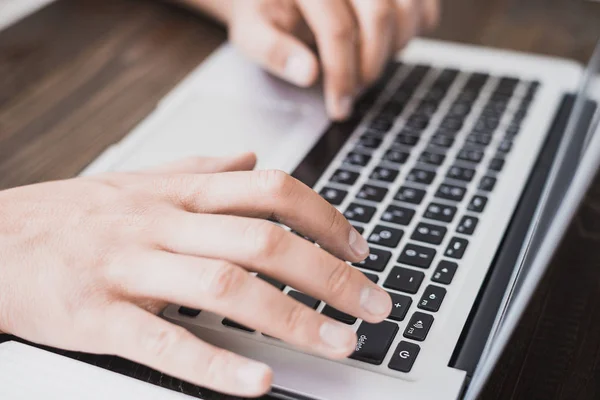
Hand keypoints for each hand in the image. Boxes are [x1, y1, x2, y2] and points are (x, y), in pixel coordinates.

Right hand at [0, 153, 390, 396]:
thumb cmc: (70, 214)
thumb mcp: (137, 178)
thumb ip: (199, 166)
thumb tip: (250, 156)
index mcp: (176, 192)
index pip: (270, 191)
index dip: (325, 217)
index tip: (359, 246)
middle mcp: (162, 224)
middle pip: (263, 241)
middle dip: (328, 273)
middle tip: (373, 303)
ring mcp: (130, 268)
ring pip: (226, 286)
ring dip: (292, 318)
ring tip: (340, 340)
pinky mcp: (98, 315)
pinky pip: (164, 340)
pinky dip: (215, 362)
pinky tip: (259, 381)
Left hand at [227, 0, 439, 119]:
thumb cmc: (264, 9)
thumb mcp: (253, 31)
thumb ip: (274, 51)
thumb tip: (307, 74)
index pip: (337, 29)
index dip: (342, 76)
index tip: (339, 108)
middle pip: (380, 14)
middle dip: (371, 65)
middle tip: (354, 92)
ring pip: (407, 7)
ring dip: (394, 48)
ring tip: (366, 67)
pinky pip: (424, 5)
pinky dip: (414, 30)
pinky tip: (386, 46)